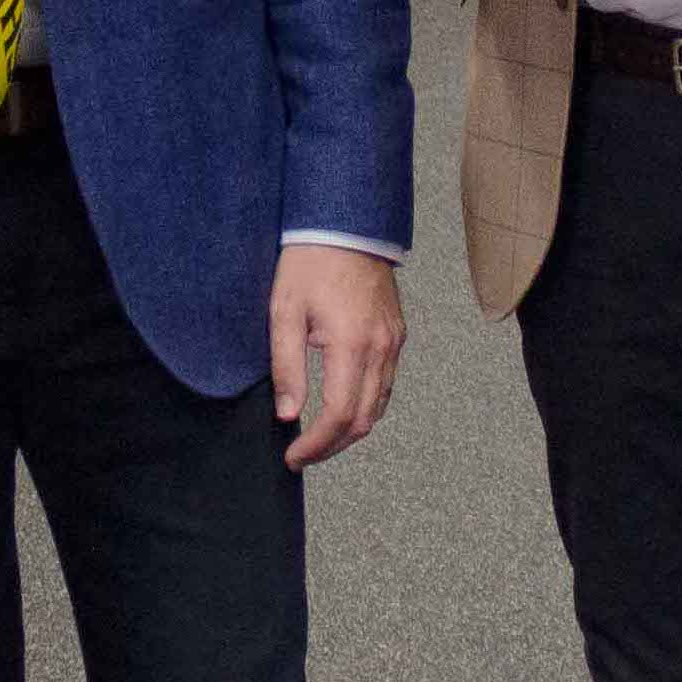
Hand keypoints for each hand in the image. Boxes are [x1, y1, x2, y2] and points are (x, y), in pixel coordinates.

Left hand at [267, 244, 404, 468]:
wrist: (346, 224)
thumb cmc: (311, 262)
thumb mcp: (285, 312)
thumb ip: (287, 367)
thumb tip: (288, 415)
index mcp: (351, 344)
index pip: (339, 416)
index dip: (316, 445)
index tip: (293, 457)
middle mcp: (380, 348)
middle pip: (363, 420)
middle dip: (332, 446)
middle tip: (302, 455)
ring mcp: (393, 342)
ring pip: (379, 406)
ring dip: (350, 430)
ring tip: (318, 437)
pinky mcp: (395, 335)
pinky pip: (385, 384)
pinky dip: (365, 406)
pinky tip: (341, 406)